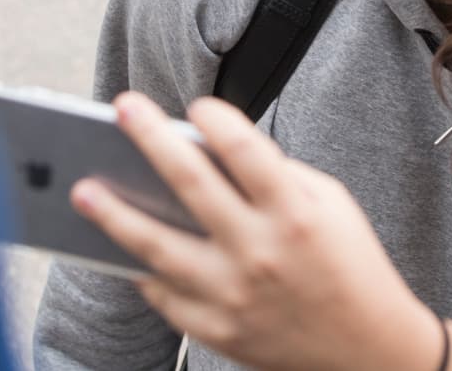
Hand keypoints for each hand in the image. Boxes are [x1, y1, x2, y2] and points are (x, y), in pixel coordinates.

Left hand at [71, 92, 442, 370]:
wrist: (367, 349)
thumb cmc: (349, 265)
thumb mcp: (332, 205)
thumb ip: (280, 176)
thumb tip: (218, 150)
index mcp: (295, 212)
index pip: (245, 150)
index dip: (217, 119)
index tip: (196, 104)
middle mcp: (260, 251)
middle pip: (191, 185)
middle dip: (152, 138)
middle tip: (123, 108)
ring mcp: (234, 295)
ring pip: (158, 247)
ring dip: (115, 214)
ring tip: (84, 189)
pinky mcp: (218, 330)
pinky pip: (165, 297)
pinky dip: (142, 270)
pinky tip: (119, 248)